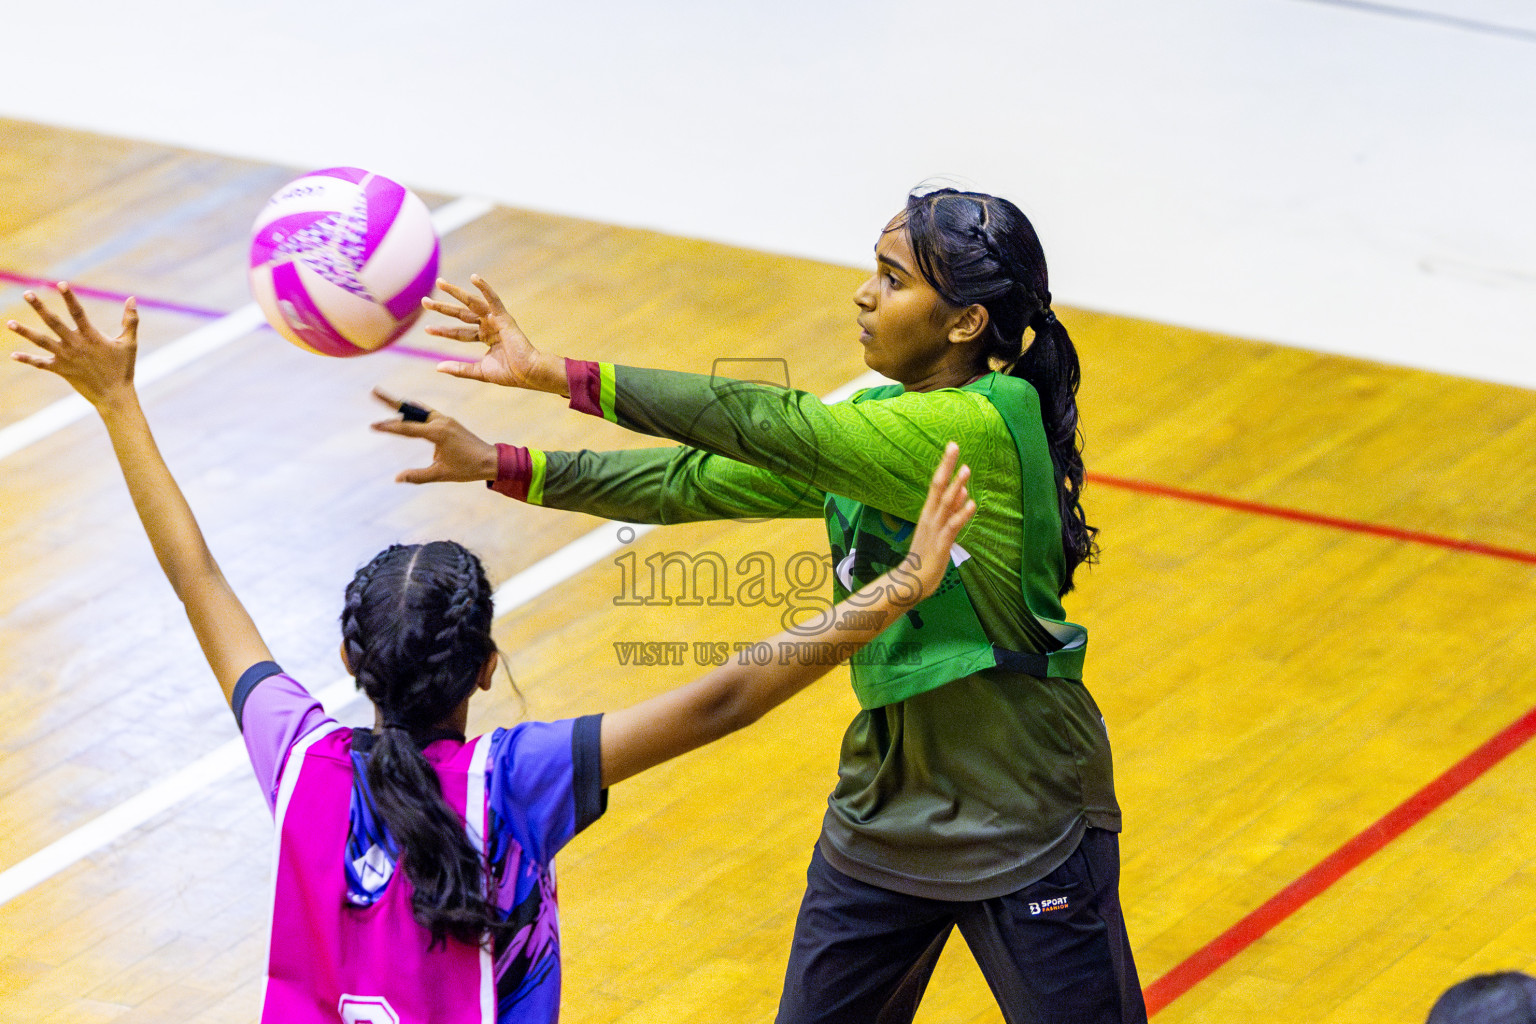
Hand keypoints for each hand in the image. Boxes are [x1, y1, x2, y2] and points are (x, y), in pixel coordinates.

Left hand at [8, 284, 138, 409]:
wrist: (114, 396)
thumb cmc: (123, 368)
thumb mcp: (130, 343)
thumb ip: (130, 320)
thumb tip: (132, 298)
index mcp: (91, 337)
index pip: (78, 312)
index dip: (69, 297)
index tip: (60, 284)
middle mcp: (75, 345)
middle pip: (53, 322)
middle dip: (39, 308)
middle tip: (27, 294)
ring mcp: (66, 358)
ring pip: (41, 341)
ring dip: (24, 332)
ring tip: (8, 323)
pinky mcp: (61, 370)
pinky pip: (41, 364)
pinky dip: (27, 359)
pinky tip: (13, 355)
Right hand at [369, 388, 498, 483]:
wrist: (490, 460)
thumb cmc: (467, 469)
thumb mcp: (441, 474)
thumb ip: (418, 476)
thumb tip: (397, 478)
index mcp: (438, 433)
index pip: (407, 428)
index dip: (389, 427)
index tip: (373, 426)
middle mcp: (440, 422)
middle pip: (410, 410)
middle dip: (390, 401)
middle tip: (373, 392)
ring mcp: (445, 419)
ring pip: (419, 409)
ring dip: (402, 405)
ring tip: (385, 399)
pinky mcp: (448, 421)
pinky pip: (427, 412)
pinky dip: (415, 410)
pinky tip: (407, 410)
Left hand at [422, 275, 565, 393]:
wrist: (529, 373)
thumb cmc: (510, 374)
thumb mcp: (479, 371)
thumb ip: (459, 369)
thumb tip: (437, 368)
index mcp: (485, 337)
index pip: (459, 332)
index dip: (443, 330)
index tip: (427, 329)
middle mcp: (489, 326)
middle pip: (461, 314)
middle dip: (443, 307)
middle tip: (424, 301)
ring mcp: (496, 320)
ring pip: (471, 304)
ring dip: (455, 293)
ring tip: (440, 283)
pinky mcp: (504, 317)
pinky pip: (493, 299)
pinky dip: (484, 288)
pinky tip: (474, 277)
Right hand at [897, 442, 973, 600]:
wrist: (911, 581)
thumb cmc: (926, 555)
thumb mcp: (940, 529)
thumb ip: (951, 511)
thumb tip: (963, 491)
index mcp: (928, 513)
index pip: (936, 484)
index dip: (945, 465)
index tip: (952, 446)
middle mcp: (930, 517)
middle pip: (938, 487)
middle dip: (947, 466)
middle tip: (954, 446)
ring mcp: (934, 530)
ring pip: (945, 504)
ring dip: (956, 486)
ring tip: (966, 469)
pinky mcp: (940, 544)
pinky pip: (952, 526)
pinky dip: (962, 514)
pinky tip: (971, 503)